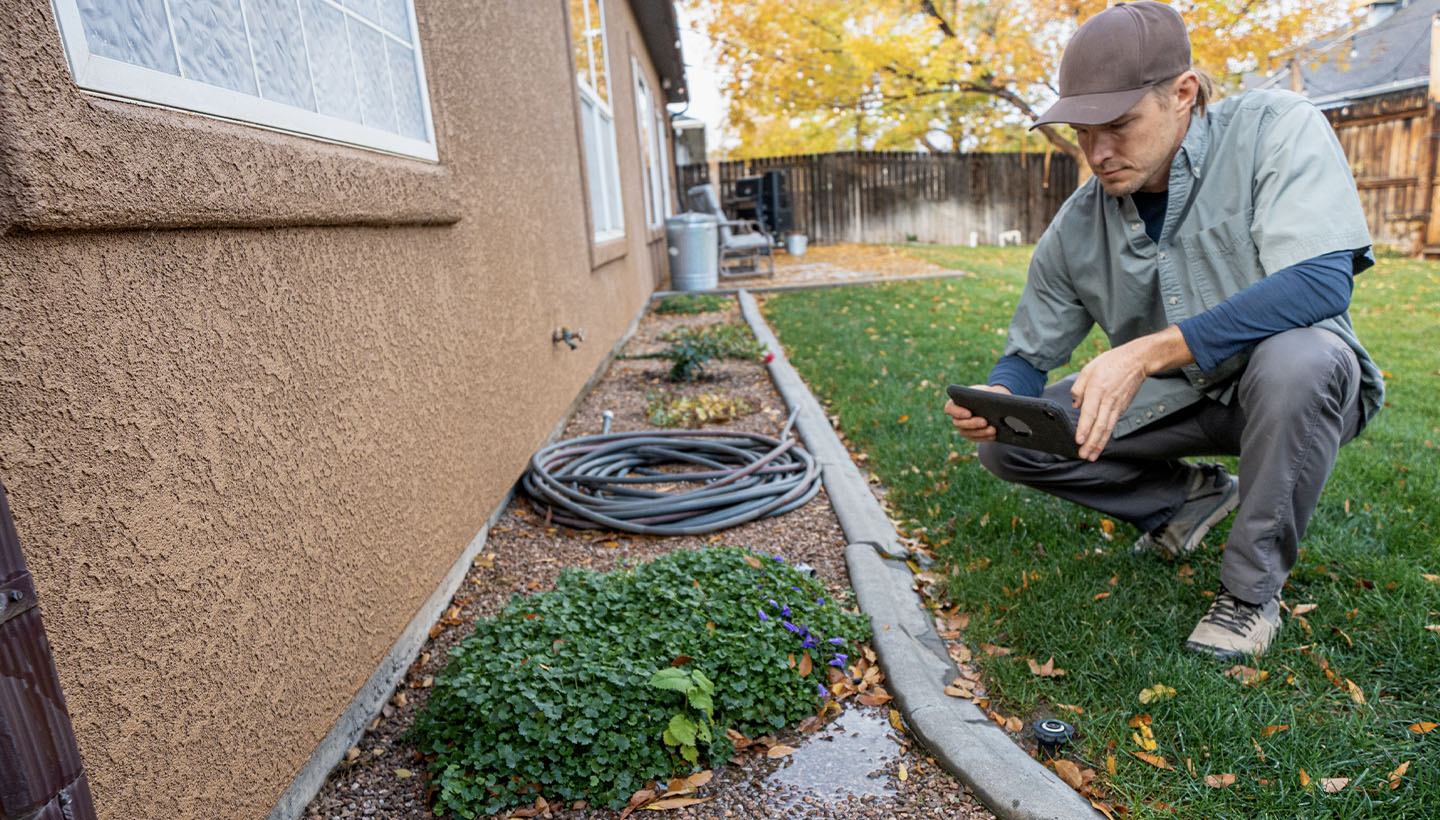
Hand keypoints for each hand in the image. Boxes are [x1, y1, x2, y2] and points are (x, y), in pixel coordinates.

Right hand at [944, 384, 1010, 442]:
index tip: (969, 413)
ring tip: (993, 429)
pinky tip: (994, 435)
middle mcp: (956, 417)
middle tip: (984, 422)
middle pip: (958, 422)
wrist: (992, 403)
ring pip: (967, 432)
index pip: (949, 408)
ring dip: (980, 432)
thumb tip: (986, 401)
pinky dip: (985, 437)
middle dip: (972, 423)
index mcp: (955, 403)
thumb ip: (981, 395)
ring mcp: (962, 427)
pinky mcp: (971, 435)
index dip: (958, 412)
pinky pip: (976, 438)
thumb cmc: (985, 394)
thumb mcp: (984, 391)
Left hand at [1069, 326, 1192, 460]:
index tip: (1078, 441)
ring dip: (1099, 444)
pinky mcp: (1122, 408)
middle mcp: (1107, 401)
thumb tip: (1075, 405)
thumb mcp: (1088, 370)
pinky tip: (1099, 444)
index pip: (1090, 414)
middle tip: (1084, 456)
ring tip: (1091, 456)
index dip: (1084, 429)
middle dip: (1091, 443)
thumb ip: (1078, 388)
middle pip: (1100, 426)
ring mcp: (1117, 406)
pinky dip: (1106, 437)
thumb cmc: (1111, 363)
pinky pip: (1112, 425)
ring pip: (1107, 429)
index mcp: (1097, 390)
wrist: (1136, 361)